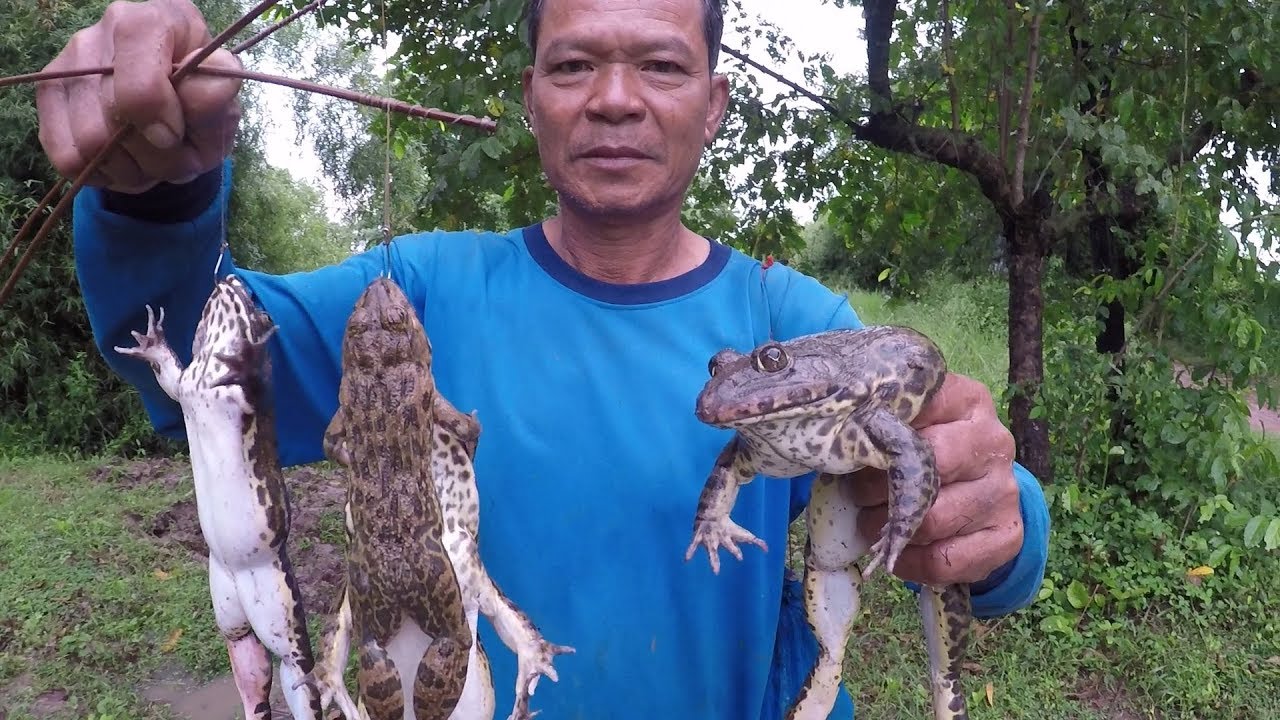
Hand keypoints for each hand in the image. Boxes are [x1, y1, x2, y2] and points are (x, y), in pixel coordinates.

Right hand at [35, 0, 242, 193]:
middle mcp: (101, 33)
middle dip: (154, 158)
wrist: (177, 107)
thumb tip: (198, 93)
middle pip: (113, 122)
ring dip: (131, 171)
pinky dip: (102, 173)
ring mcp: (68, 63)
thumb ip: (214, 96)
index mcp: (153, 21)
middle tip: (175, 158)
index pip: (139, 80)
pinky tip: (125, 163)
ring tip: (153, 161)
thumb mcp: (223, 101)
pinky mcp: (49, 95)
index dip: (157, 119)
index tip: (175, 136)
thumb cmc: (201, 98)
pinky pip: (66, 156)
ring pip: (88, 143)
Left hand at [851, 373, 1022, 585]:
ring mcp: (1004, 490)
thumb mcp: (911, 425)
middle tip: (857, 496)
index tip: (852, 447)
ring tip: (873, 524)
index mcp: (967, 401)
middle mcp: (993, 441)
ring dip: (891, 528)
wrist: (981, 497)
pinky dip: (911, 563)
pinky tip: (900, 554)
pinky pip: (945, 559)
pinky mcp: (1007, 535)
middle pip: (927, 466)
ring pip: (933, 519)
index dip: (876, 432)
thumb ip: (885, 424)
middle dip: (879, 487)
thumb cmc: (929, 453)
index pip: (916, 408)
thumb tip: (838, 438)